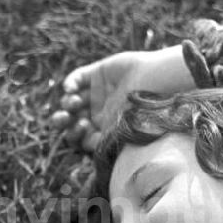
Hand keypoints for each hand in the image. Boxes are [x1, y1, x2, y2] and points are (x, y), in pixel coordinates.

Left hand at [50, 46, 192, 152]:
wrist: (160, 82)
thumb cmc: (145, 110)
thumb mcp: (121, 132)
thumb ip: (100, 143)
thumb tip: (82, 149)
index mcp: (104, 130)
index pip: (79, 136)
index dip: (73, 135)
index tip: (80, 129)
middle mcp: (98, 112)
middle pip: (70, 120)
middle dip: (62, 121)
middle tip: (63, 119)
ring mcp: (97, 93)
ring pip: (71, 100)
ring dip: (67, 103)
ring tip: (74, 103)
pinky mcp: (97, 73)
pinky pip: (76, 78)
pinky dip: (69, 83)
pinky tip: (70, 89)